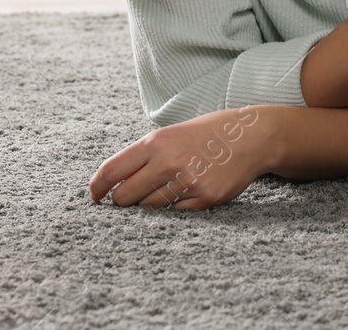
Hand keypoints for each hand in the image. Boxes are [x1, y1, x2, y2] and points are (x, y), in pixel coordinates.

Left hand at [89, 106, 267, 211]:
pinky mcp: (205, 198)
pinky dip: (177, 207)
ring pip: (150, 208)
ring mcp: (187, 181)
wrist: (252, 136)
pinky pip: (176, 214)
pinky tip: (190, 190)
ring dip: (152, 203)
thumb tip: (113, 185)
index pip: (111, 171)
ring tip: (170, 186)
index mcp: (156, 142)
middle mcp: (168, 162)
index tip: (94, 197)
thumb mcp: (172, 134)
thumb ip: (144, 156)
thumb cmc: (207, 134)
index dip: (97, 188)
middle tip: (132, 197)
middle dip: (124, 201)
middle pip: (125, 197)